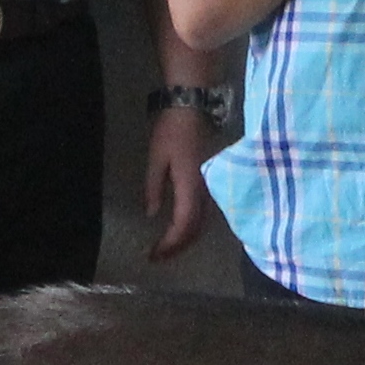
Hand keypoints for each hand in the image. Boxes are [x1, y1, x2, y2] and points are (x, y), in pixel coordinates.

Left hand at [143, 107, 208, 262]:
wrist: (195, 106)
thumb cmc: (172, 129)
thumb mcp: (156, 158)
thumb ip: (154, 188)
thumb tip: (152, 213)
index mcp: (191, 185)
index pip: (183, 224)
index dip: (170, 244)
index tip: (153, 254)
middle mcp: (206, 190)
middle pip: (196, 230)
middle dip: (177, 247)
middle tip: (157, 257)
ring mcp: (212, 186)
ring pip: (202, 223)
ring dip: (185, 239)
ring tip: (167, 248)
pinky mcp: (212, 182)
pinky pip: (205, 213)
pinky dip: (192, 227)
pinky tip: (181, 230)